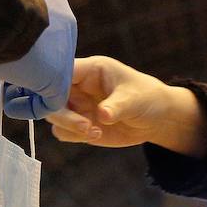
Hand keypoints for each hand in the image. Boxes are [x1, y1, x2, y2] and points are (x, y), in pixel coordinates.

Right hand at [0, 0, 77, 117]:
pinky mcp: (59, 76)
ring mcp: (64, 52)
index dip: (16, 55)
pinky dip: (30, 108)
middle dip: (17, 76)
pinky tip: (7, 107)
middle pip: (43, 59)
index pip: (41, 38)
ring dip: (18, 93)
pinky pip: (52, 101)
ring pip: (46, 80)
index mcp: (52, 5)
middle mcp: (63, 26)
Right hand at [47, 56, 206, 154]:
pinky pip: (62, 131)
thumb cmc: (147, 98)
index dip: (51, 83)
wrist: (156, 119)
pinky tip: (96, 134)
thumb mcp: (135, 99)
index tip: (57, 99)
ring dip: (68, 126)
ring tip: (94, 131)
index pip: (60, 70)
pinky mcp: (79, 125)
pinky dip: (73, 136)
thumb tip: (102, 115)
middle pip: (50, 95)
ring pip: (53, 115)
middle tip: (84, 125)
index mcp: (90, 70)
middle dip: (61, 112)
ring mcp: (77, 106)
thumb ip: (117, 106)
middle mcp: (78, 87)